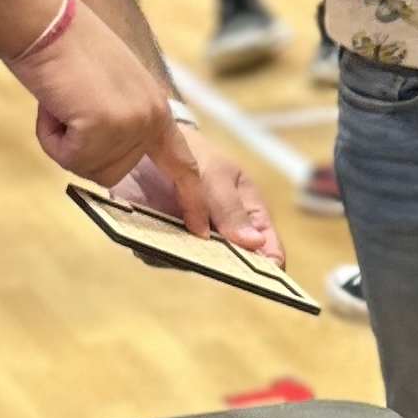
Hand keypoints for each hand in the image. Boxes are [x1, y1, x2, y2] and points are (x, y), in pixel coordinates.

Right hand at [7, 0, 195, 206]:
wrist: (45, 19)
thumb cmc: (64, 52)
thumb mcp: (106, 91)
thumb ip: (116, 124)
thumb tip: (102, 159)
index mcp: (155, 108)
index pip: (183, 163)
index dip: (191, 199)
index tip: (202, 229)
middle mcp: (151, 118)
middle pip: (111, 173)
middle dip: (79, 150)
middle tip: (68, 107)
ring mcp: (130, 123)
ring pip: (87, 168)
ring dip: (62, 141)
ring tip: (61, 100)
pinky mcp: (104, 126)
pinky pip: (67, 158)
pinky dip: (50, 135)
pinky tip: (54, 103)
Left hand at [113, 130, 282, 259]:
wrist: (147, 140)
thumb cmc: (193, 153)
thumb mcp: (215, 176)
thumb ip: (231, 210)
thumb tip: (255, 243)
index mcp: (248, 211)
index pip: (268, 243)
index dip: (270, 263)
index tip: (265, 277)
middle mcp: (224, 230)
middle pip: (233, 262)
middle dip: (225, 266)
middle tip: (216, 263)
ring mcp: (194, 238)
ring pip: (197, 263)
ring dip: (189, 259)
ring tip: (181, 248)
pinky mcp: (165, 240)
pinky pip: (166, 257)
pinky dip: (162, 252)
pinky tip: (157, 243)